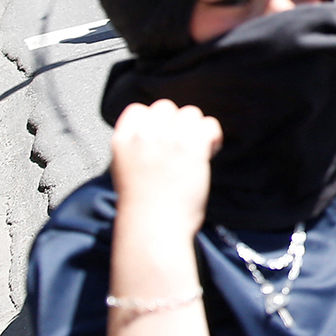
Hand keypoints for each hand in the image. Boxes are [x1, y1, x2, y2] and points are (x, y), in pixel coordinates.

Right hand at [110, 100, 222, 232]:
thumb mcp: (126, 170)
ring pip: (191, 113)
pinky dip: (213, 137)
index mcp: (122, 141)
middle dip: (176, 123)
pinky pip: (209, 125)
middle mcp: (144, 135)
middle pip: (166, 107)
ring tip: (196, 151)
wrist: (153, 229)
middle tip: (181, 147)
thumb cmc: (142, 208)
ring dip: (196, 129)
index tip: (161, 138)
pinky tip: (209, 152)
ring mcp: (169, 140)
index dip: (153, 120)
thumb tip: (161, 132)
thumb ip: (138, 147)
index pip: (138, 109)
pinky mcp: (192, 148)